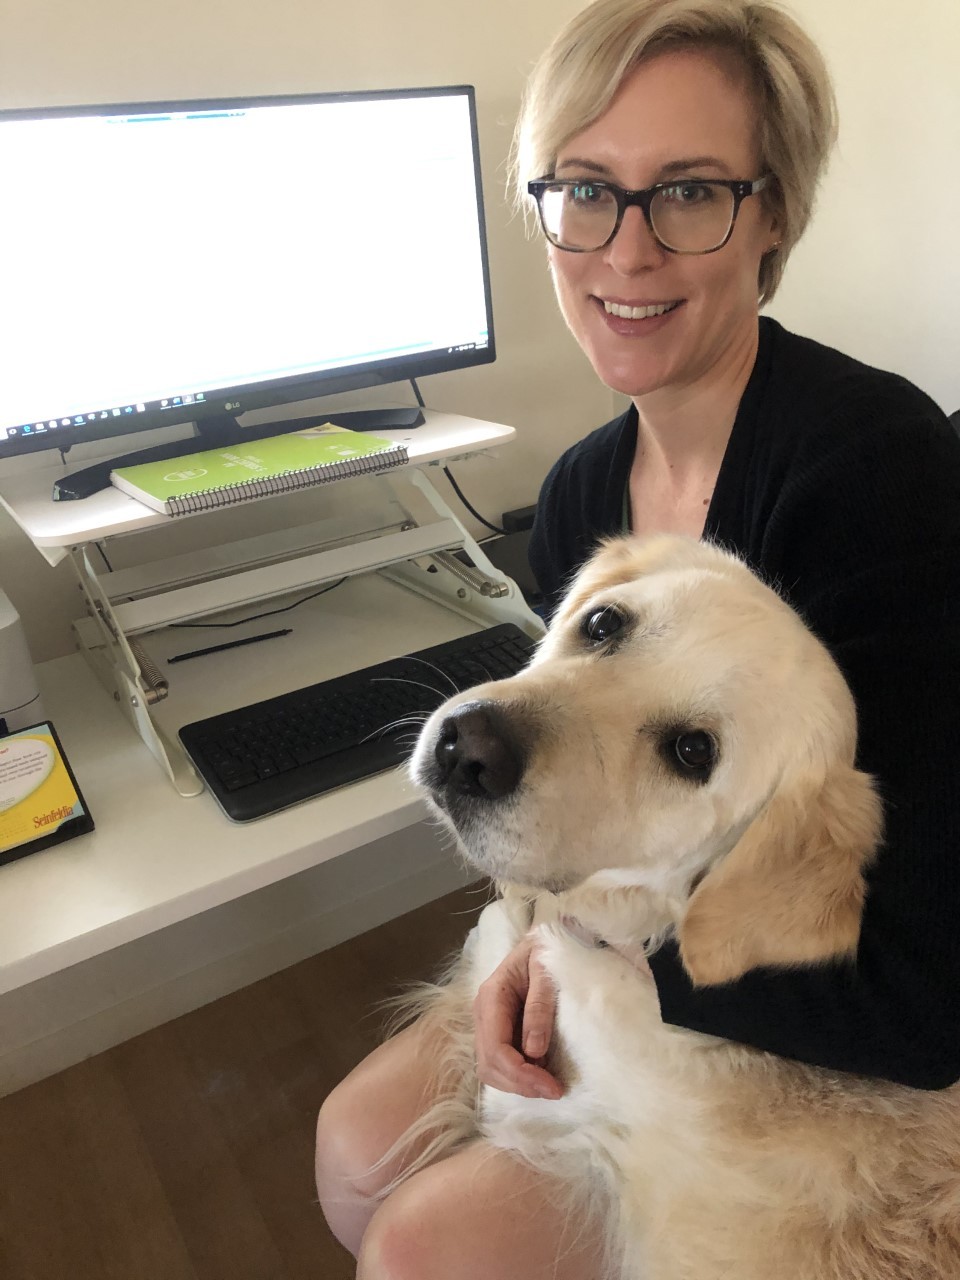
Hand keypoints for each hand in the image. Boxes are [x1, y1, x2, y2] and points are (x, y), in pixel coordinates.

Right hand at [473, 933, 563, 1099]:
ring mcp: (487, 1023)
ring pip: (490, 1069)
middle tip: (554, 1091)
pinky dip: (518, 1077)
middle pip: (489, 1065)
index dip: (521, 1074)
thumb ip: (539, 1006)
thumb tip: (534, 1050)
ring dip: (517, 1085)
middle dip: (519, 1085)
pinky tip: (540, 1075)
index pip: (496, 1048)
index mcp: (491, 996)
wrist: (543, 941)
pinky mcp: (497, 1031)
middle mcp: (483, 1012)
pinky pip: (499, 1063)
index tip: (552, 1086)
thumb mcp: (546, 971)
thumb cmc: (546, 951)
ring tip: (549, 1086)